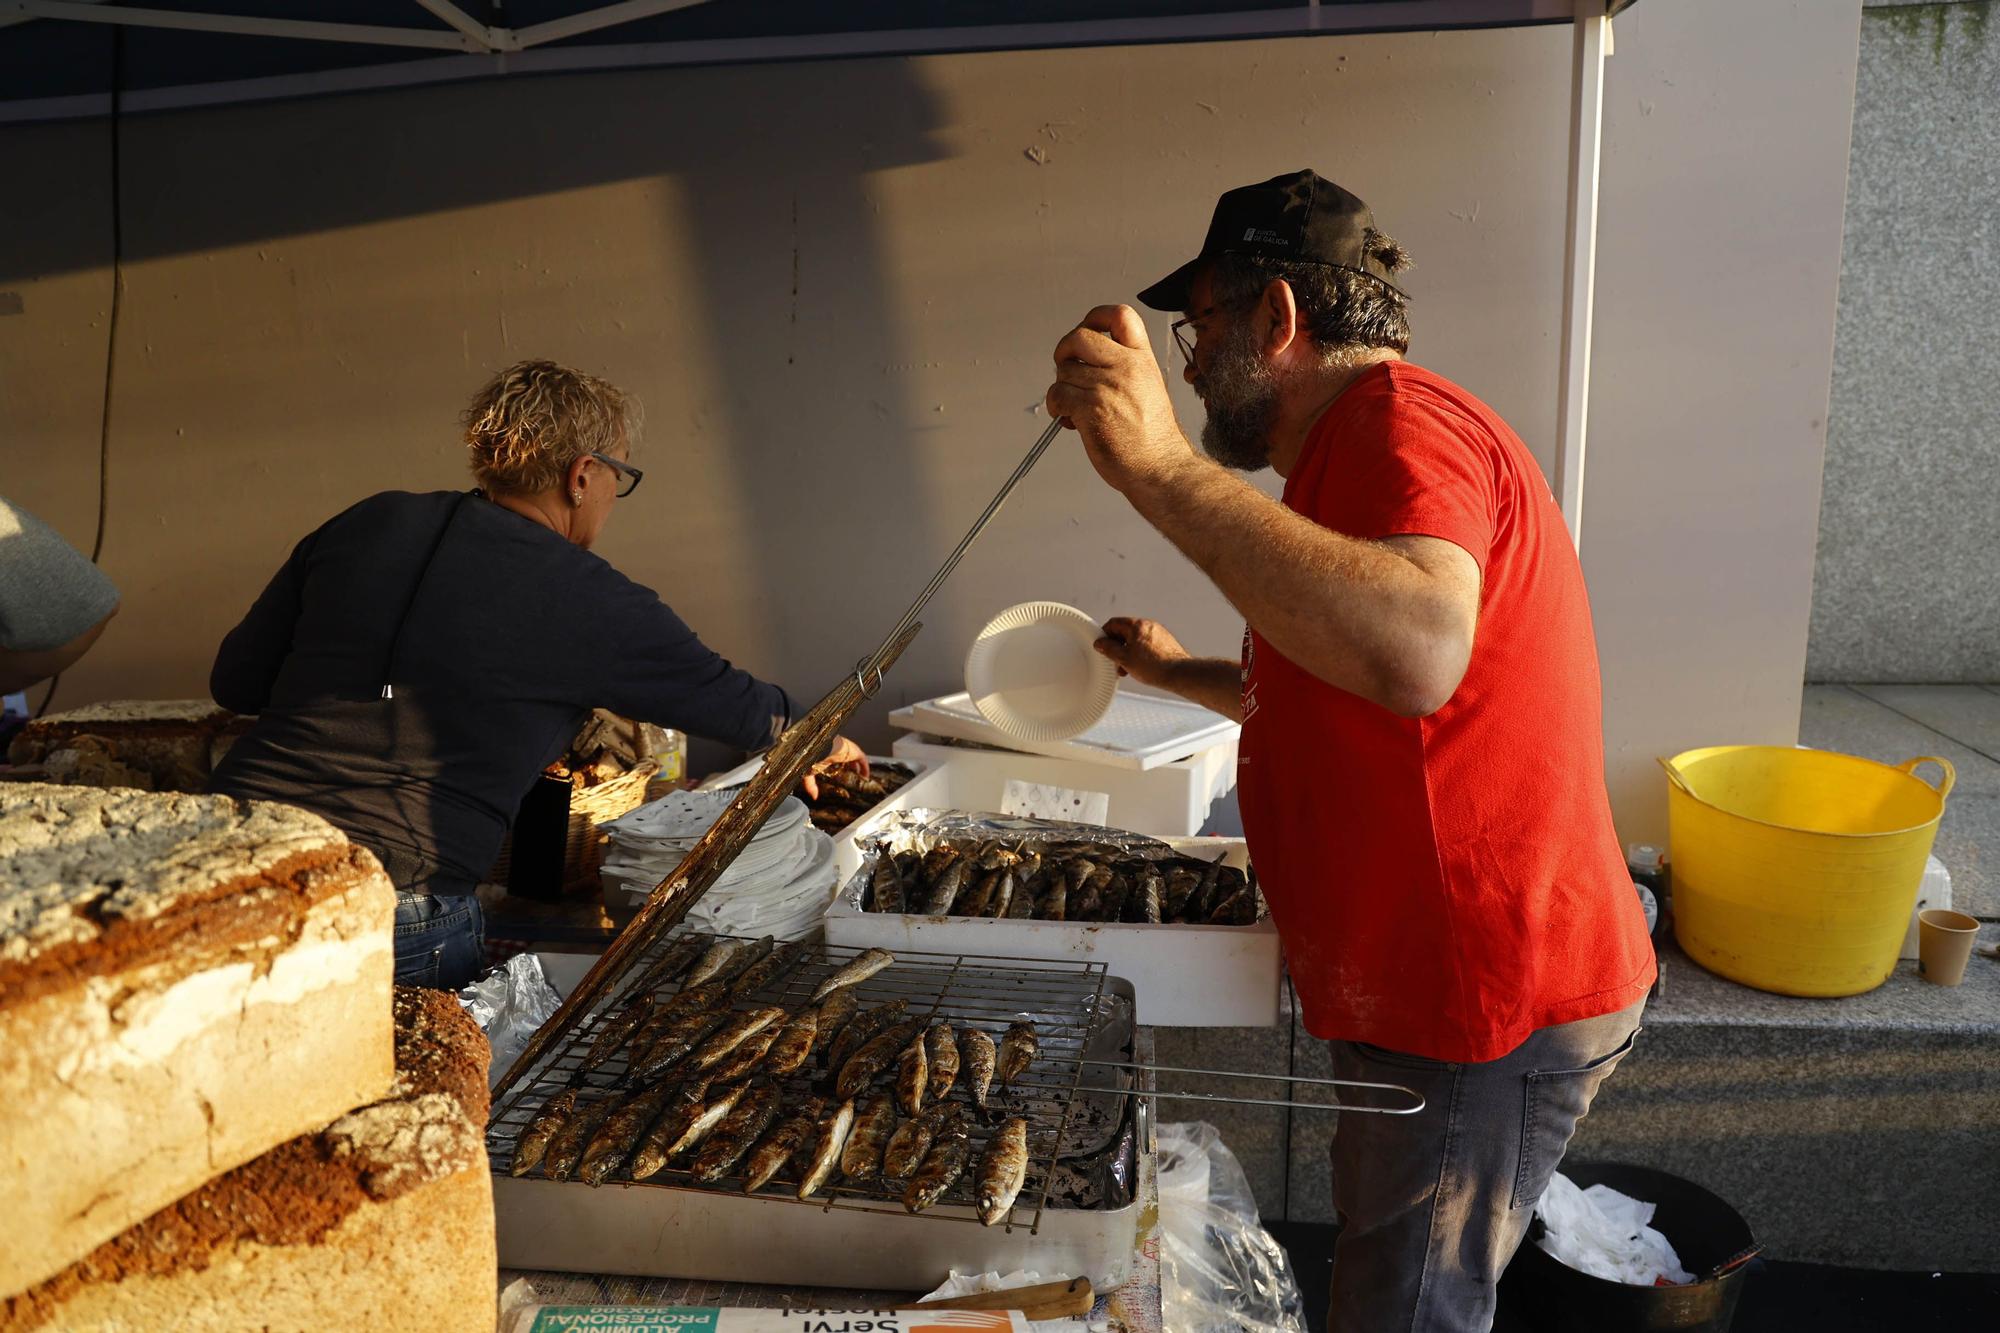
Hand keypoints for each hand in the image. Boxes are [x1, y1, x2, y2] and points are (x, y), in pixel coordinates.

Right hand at [803, 736, 867, 799]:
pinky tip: (865, 776)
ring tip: (859, 778)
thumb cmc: (813, 756)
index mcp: (827, 754)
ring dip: (857, 768)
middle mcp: (838, 752)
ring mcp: (847, 751)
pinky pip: (862, 760)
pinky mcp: (855, 751)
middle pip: (845, 760)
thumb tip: (814, 796)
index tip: (838, 778)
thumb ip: (810, 785)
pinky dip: (865, 768)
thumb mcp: (808, 773)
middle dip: (849, 768)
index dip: (836, 769)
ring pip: (854, 760)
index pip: (833, 761)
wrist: (821, 747)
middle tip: (850, 779)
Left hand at [1045, 306, 1196, 496]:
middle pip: (1078, 336)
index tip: (1086, 331)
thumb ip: (1123, 368)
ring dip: (1061, 389)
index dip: (1095, 317)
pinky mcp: (1091, 408)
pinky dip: (1056, 407)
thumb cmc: (1152, 437)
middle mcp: (1126, 367)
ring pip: (1063, 371)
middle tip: (1069, 371)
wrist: (1160, 467)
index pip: (1119, 315)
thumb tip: (1084, 361)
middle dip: (1064, 353)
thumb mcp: (1149, 387)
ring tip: (1075, 408)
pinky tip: (1070, 420)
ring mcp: (1107, 386)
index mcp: (1142, 359)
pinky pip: (1057, 394)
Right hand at [1093, 617, 1190, 688]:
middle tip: (1114, 660)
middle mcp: (1148, 625)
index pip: (1114, 623)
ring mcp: (1158, 633)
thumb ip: (1109, 649)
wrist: (1178, 673)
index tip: (1101, 646)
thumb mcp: (1124, 658)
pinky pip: (1146, 645)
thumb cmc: (1154, 666)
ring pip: (1135, 640)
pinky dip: (1139, 654)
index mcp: (1137, 625)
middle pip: (1125, 631)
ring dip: (1127, 652)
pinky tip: (1139, 667)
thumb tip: (1100, 643)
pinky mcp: (1164, 643)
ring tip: (1127, 667)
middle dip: (1117, 646)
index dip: (1104, 635)